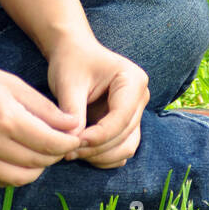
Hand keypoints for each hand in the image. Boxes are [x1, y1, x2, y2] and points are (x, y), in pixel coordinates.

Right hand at [0, 48, 82, 188]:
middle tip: (59, 142)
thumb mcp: (9, 83)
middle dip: (56, 154)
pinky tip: (17, 158)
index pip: (50, 143)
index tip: (74, 136)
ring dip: (37, 168)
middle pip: (39, 162)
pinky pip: (0, 182)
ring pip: (22, 178)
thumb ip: (42, 107)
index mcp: (4, 118)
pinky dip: (15, 174)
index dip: (68, 142)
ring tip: (39, 151)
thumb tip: (72, 125)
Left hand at [46, 34, 149, 168]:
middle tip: (68, 151)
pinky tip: (81, 153)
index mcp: (132, 80)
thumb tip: (73, 142)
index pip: (121, 117)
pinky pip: (121, 148)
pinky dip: (103, 156)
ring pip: (126, 146)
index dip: (99, 135)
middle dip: (97, 147)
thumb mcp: (68, 82)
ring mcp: (136, 112)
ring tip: (72, 153)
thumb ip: (73, 111)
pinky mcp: (127, 124)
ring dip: (101, 156)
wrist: (72, 54)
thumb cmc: (70, 62)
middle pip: (125, 134)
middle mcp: (140, 97)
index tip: (74, 142)